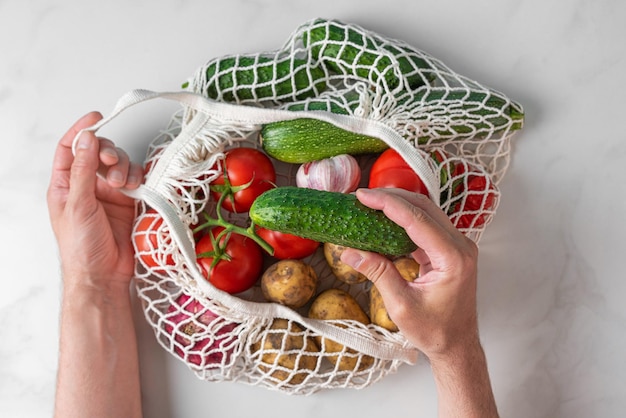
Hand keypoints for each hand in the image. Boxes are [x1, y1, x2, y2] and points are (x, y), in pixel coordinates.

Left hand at [47, 112, 143, 289]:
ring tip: (122, 184)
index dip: (81, 131)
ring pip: (120, 165)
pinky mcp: (128, 202)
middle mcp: (87, 186)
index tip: (96, 119)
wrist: (103, 275)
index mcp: (65, 185)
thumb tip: (86, 139)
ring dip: (123, 168)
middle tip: (111, 163)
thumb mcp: (77, 205)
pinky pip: (136, 180)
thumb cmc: (81, 248)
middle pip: (99, 153)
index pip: (70, 149)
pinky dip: (138, 178)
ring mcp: (109, 194)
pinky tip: (135, 187)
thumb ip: (82, 170)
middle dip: (108, 153)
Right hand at [340, 188, 479, 358]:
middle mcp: (461, 246)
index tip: (363, 196)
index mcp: (452, 258)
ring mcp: (458, 246)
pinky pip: (427, 226)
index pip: (417, 219)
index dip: (388, 204)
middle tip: (362, 196)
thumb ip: (378, 273)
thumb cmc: (435, 331)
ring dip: (399, 205)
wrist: (457, 345)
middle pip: (424, 208)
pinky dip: (405, 219)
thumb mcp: (401, 305)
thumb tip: (349, 252)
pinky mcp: (450, 250)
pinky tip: (385, 220)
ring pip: (426, 213)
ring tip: (370, 204)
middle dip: (392, 198)